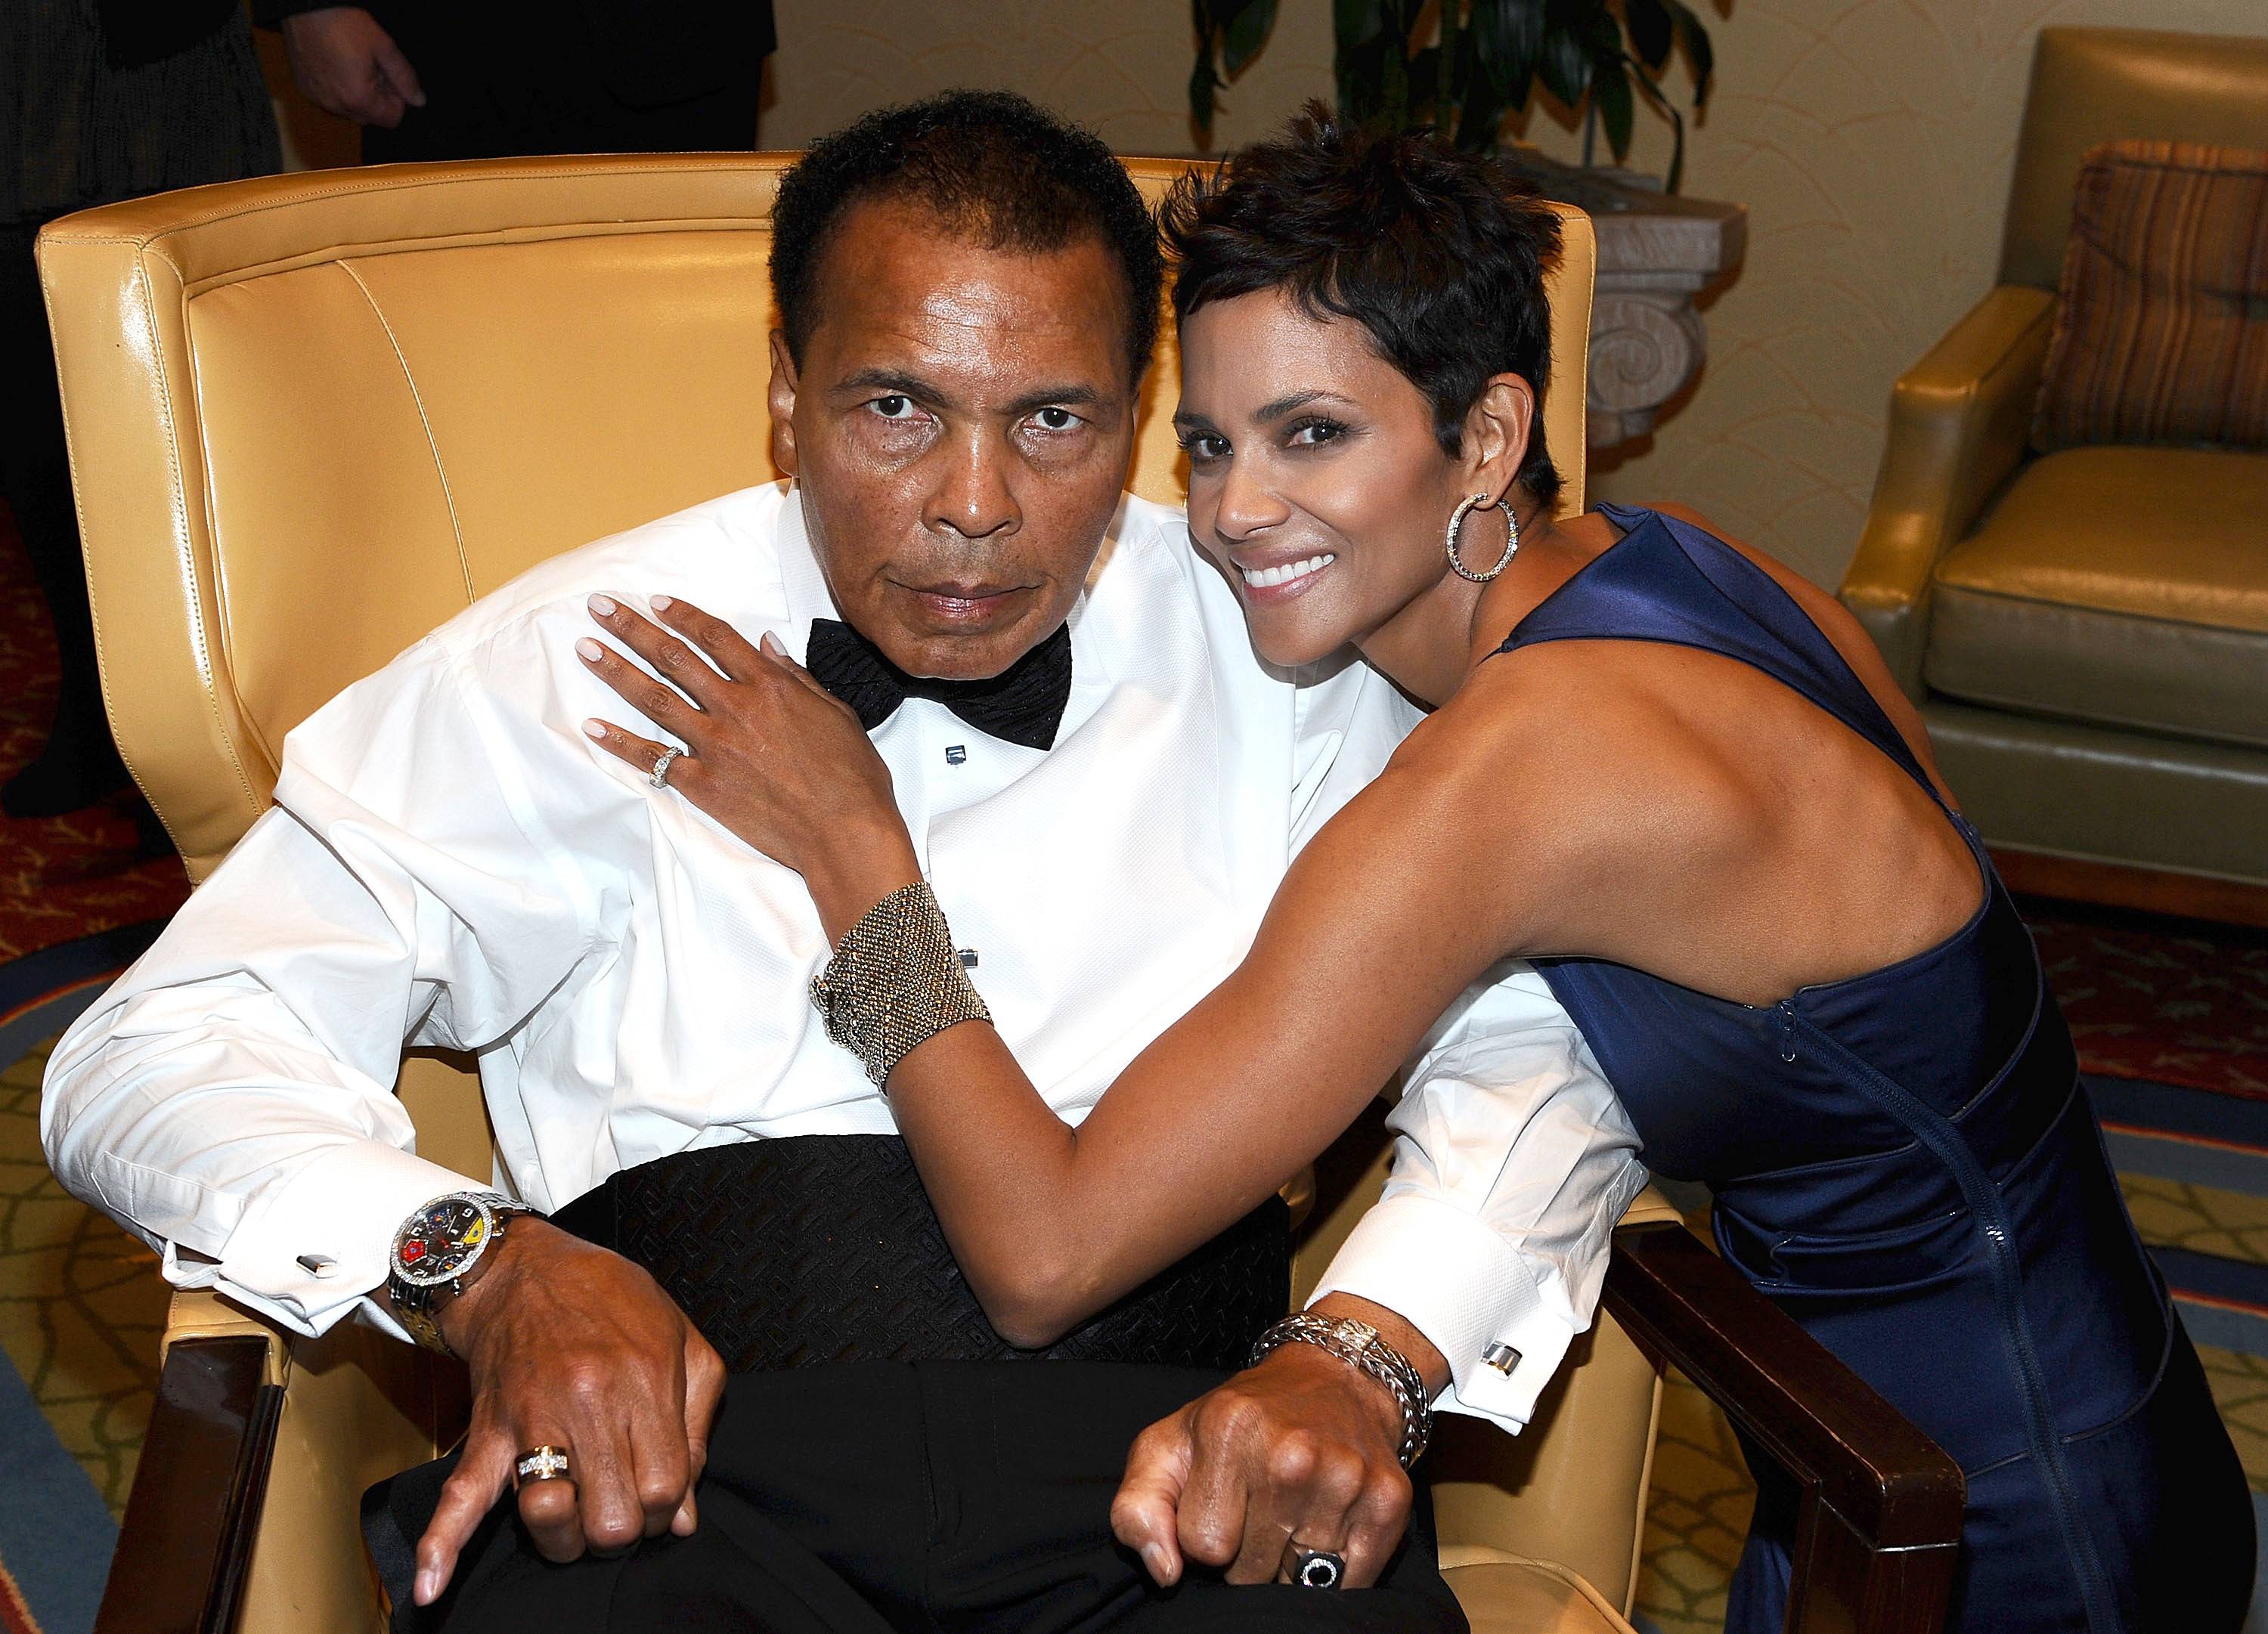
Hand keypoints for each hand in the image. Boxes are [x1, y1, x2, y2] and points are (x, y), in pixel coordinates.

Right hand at [280, 7, 424, 127]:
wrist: (306, 7)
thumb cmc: (343, 23)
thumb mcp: (384, 47)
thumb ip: (404, 77)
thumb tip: (419, 100)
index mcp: (358, 98)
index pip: (391, 120)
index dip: (397, 100)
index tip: (391, 79)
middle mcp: (335, 105)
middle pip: (370, 118)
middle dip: (378, 99)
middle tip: (372, 69)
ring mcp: (317, 98)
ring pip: (349, 111)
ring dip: (358, 96)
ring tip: (354, 66)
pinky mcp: (305, 89)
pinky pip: (330, 102)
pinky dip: (339, 91)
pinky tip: (338, 67)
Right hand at [409, 1219, 724, 1605]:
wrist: (526, 1269)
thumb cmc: (614, 1301)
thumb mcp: (683, 1339)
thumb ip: (697, 1424)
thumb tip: (684, 1515)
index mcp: (642, 1379)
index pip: (665, 1488)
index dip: (668, 1510)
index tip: (661, 1498)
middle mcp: (587, 1401)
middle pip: (612, 1517)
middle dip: (623, 1530)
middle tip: (622, 1508)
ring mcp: (532, 1418)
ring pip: (550, 1515)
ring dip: (567, 1540)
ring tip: (579, 1524)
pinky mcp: (488, 1430)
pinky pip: (461, 1494)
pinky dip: (442, 1543)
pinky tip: (431, 1586)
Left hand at [578, 595, 921, 935]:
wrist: (845, 831)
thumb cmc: (853, 775)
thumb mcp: (836, 713)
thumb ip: (797, 677)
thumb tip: (768, 644)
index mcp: (770, 686)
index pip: (716, 637)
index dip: (682, 615)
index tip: (655, 601)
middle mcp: (736, 707)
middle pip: (675, 657)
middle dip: (634, 628)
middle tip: (600, 606)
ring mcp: (715, 745)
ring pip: (655, 698)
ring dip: (616, 670)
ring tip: (586, 648)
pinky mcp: (703, 784)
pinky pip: (652, 760)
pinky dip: (621, 742)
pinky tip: (593, 727)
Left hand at [1110, 1342, 1412, 1588]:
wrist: (1335, 1378)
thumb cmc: (1243, 1419)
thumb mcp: (1170, 1444)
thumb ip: (1139, 1508)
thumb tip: (1165, 1572)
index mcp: (1229, 1432)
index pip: (1201, 1547)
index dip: (1202, 1538)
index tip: (1217, 1507)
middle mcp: (1291, 1454)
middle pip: (1249, 1573)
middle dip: (1244, 1555)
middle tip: (1255, 1508)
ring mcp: (1345, 1478)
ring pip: (1298, 1582)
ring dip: (1288, 1562)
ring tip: (1289, 1513)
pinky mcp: (1388, 1502)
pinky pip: (1348, 1584)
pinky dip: (1333, 1571)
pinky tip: (1324, 1525)